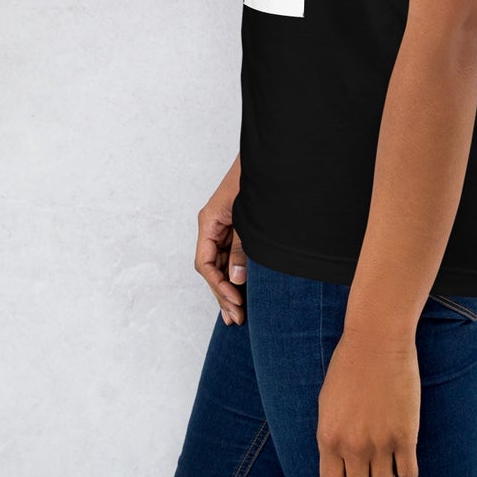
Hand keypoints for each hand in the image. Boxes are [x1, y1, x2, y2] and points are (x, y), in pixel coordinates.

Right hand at [194, 158, 246, 324]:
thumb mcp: (248, 218)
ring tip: (237, 315)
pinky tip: (243, 291)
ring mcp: (224, 226)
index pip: (204, 263)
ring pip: (220, 263)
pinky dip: (236, 273)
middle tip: (237, 318)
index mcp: (209, 221)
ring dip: (229, 287)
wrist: (271, 157)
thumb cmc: (257, 180)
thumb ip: (242, 249)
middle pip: (211, 267)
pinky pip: (231, 255)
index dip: (218, 285)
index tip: (235, 301)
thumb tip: (235, 279)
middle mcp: (212, 225)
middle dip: (222, 293)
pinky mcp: (236, 226)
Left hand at [317, 329, 420, 476]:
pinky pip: (409, 475)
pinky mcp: (405, 436)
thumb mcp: (328, 402)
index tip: (352, 470)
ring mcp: (380, 443)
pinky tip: (406, 454)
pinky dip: (408, 471)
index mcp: (329, 437)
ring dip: (388, 473)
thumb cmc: (350, 364)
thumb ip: (332, 434)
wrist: (377, 340)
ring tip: (390, 454)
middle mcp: (352, 445)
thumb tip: (340, 459)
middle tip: (373, 461)